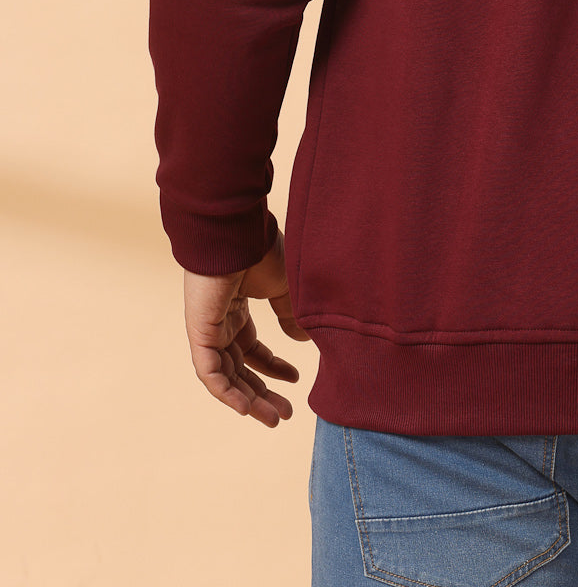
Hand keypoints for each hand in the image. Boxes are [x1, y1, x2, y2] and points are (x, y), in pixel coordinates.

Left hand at [182, 225, 312, 427]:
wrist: (237, 233)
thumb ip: (290, 316)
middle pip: (239, 370)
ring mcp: (208, 329)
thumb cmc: (261, 251)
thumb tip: (302, 340)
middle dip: (262, 393)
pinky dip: (226, 393)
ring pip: (226, 377)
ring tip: (273, 418)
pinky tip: (246, 408)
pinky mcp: (200, 332)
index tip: (296, 378)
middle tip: (284, 414)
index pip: (252, 350)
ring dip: (249, 400)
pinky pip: (209, 372)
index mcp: (238, 310)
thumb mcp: (284, 289)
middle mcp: (221, 323)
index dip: (274, 368)